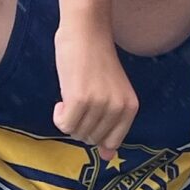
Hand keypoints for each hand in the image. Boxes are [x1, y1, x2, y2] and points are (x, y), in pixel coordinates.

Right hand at [52, 26, 137, 161]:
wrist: (86, 31)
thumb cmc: (96, 61)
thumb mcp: (111, 94)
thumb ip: (111, 125)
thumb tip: (108, 158)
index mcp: (130, 108)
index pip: (112, 142)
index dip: (95, 133)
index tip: (89, 115)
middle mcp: (117, 108)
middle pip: (91, 138)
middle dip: (80, 124)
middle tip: (79, 100)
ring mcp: (99, 105)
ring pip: (76, 132)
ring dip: (68, 118)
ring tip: (72, 95)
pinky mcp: (78, 100)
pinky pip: (64, 125)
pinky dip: (58, 116)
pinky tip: (62, 98)